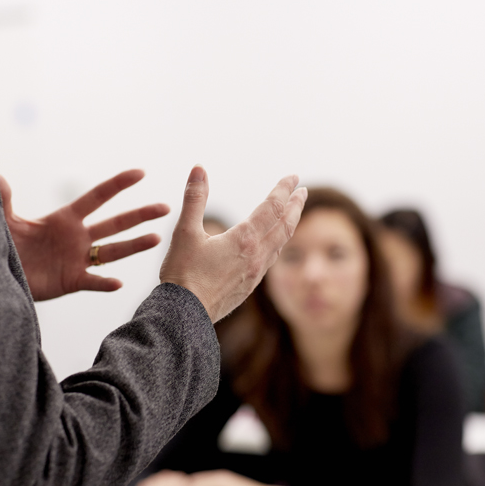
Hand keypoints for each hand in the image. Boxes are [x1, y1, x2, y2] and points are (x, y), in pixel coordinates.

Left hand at [0, 170, 169, 300]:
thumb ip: (5, 198)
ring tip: (157, 238)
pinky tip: (118, 283)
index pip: (97, 197)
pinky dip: (105, 283)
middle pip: (115, 223)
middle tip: (165, 207)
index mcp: (66, 219)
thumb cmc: (6, 244)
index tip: (140, 173)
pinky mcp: (72, 281)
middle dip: (140, 215)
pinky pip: (93, 282)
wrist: (0, 275)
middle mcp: (78, 238)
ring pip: (113, 251)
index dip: (118, 185)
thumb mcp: (5, 219)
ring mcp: (78, 260)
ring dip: (134, 245)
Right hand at [160, 166, 306, 322]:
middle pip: (284, 225)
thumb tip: (199, 169)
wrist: (185, 316)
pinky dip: (278, 245)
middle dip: (295, 206)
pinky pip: (271, 261)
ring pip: (280, 244)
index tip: (293, 177)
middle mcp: (255, 255)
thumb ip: (194, 199)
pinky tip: (272, 246)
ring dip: (289, 225)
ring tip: (292, 215)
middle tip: (302, 191)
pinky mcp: (249, 287)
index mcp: (243, 239)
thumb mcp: (185, 232)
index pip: (271, 207)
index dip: (283, 190)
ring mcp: (255, 274)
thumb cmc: (182, 274)